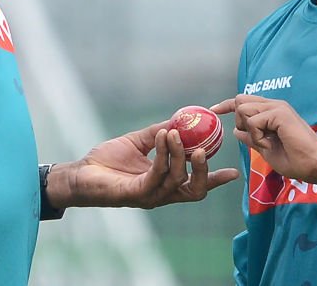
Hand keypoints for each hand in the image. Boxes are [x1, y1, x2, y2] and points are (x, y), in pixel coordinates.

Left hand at [52, 120, 238, 209]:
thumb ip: (158, 134)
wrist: (80, 173)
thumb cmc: (106, 161)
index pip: (195, 185)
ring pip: (176, 178)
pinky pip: (157, 173)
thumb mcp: (138, 142)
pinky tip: (164, 136)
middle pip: (194, 191)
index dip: (215, 180)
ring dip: (178, 153)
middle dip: (204, 171)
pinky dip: (163, 153)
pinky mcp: (136, 193)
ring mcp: (149, 196)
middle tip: (204, 149)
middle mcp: (160, 194)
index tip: (235, 172)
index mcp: (164, 184)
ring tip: (176, 133)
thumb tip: (179, 120)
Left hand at [221, 94, 316, 182]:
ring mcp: (277, 107)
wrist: (315, 164)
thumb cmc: (296, 160)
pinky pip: (253, 122)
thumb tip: (237, 132)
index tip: (213, 110)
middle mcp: (274, 105)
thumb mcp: (266, 149)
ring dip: (250, 130)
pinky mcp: (279, 113)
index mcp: (272, 111)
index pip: (244, 101)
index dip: (226, 105)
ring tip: (266, 143)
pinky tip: (270, 143)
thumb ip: (252, 138)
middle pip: (240, 101)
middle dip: (240, 121)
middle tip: (256, 138)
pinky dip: (257, 136)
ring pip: (244, 109)